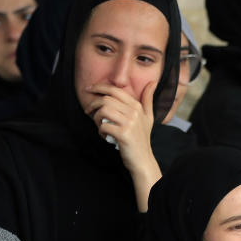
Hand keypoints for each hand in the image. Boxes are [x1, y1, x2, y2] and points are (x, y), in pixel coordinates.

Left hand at [84, 82, 161, 209]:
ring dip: (95, 117)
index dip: (99, 87)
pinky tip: (104, 136)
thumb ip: (148, 99)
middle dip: (93, 104)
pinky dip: (100, 131)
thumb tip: (152, 82)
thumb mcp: (148, 117)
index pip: (115, 90)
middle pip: (106, 99)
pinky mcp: (123, 134)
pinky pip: (103, 126)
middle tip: (88, 111)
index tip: (88, 89)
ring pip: (103, 111)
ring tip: (98, 124)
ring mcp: (129, 123)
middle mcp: (134, 112)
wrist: (143, 159)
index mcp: (137, 106)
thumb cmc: (142, 138)